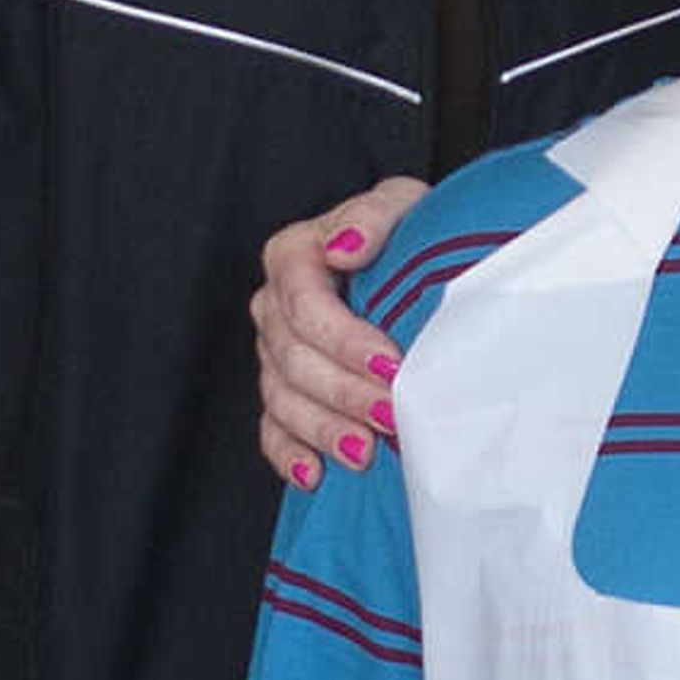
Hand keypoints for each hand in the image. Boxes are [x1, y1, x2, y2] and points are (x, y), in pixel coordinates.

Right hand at [254, 176, 426, 486]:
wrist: (407, 257)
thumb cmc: (404, 228)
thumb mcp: (400, 204)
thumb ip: (373, 217)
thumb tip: (344, 245)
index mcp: (293, 256)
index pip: (305, 306)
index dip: (346, 340)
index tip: (390, 364)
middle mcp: (273, 305)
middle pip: (294, 359)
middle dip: (345, 392)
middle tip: (392, 414)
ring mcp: (272, 352)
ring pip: (282, 399)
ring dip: (323, 430)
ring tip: (365, 453)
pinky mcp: (281, 390)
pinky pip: (272, 429)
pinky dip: (290, 456)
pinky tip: (315, 475)